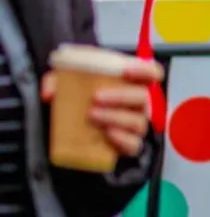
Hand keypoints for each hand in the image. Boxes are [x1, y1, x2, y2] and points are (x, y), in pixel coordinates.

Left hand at [42, 58, 163, 157]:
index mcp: (131, 82)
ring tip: (93, 116)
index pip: (152, 73)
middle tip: (96, 97)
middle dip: (121, 96)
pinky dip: (122, 139)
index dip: (144, 70)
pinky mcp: (128, 145)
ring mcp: (135, 124)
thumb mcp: (66, 82)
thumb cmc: (79, 98)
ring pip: (138, 121)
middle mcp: (138, 103)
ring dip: (116, 117)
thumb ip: (55, 81)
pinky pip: (134, 144)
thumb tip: (49, 92)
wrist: (69, 128)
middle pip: (144, 97)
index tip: (125, 71)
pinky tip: (106, 134)